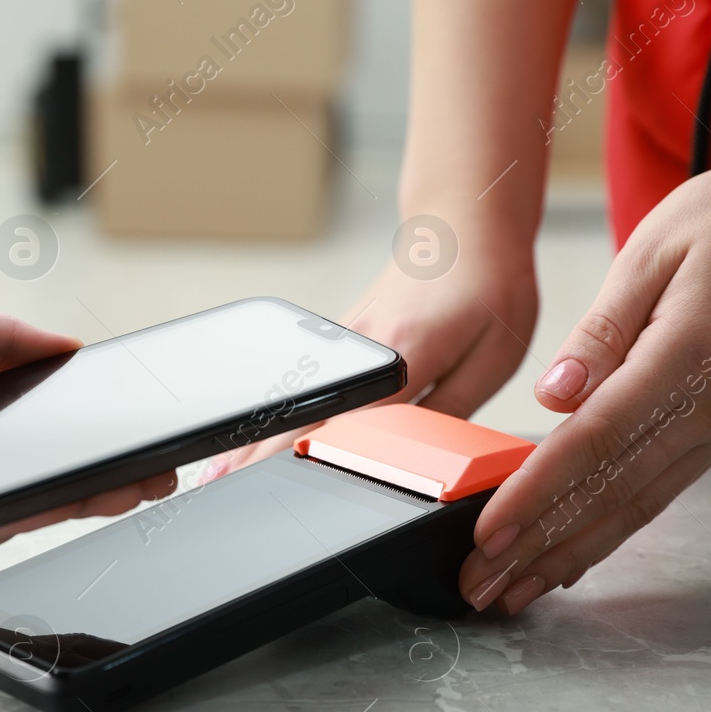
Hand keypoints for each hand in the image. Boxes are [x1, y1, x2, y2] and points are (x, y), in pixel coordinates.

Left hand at [0, 292, 175, 588]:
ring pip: (6, 515)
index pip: (17, 427)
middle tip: (155, 472)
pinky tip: (64, 502)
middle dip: (92, 475)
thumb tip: (68, 344)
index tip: (129, 426)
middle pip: (22, 478)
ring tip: (136, 486)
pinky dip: (13, 523)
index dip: (73, 430)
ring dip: (71, 501)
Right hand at [204, 239, 537, 477]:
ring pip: (293, 392)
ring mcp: (342, 337)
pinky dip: (276, 409)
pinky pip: (304, 379)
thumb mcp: (491, 361)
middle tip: (220, 483)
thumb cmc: (487, 290)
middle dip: (258, 448)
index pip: (346, 412)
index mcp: (402, 350)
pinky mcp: (339, 336)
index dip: (305, 447)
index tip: (277, 477)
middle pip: (300, 405)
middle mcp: (359, 342)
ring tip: (219, 471)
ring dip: (257, 431)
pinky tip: (252, 436)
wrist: (464, 228)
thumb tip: (420, 461)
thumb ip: (450, 412)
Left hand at [458, 153, 710, 613]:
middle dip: (538, 547)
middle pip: (611, 493)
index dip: (538, 493)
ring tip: (512, 591)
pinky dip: (609, 532)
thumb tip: (554, 393)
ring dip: (569, 555)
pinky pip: (657, 494)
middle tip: (480, 586)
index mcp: (690, 356)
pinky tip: (570, 558)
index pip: (597, 442)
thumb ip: (602, 329)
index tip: (489, 532)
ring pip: (635, 508)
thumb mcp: (652, 249)